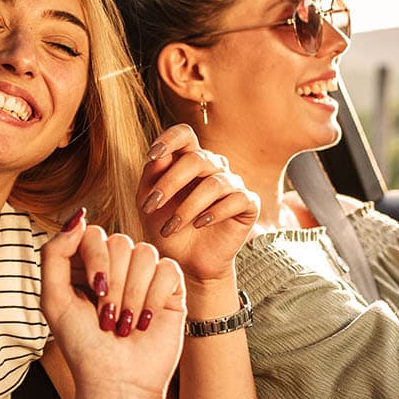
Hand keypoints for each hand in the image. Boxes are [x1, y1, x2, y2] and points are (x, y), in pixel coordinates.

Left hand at [40, 210, 187, 398]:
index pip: (93, 233)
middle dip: (114, 284)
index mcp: (86, 265)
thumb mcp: (53, 299)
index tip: (94, 292)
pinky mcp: (170, 289)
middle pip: (120, 242)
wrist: (117, 381)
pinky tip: (147, 321)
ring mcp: (144, 276)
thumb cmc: (82, 345)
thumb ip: (55, 253)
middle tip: (109, 318)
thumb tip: (79, 216)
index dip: (96, 260)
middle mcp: (116, 266)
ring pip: (145, 254)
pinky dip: (155, 297)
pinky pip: (168, 269)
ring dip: (133, 295)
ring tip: (126, 324)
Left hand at [139, 124, 258, 283]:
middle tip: (151, 206)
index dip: (170, 139)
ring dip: (188, 206)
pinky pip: (237, 199)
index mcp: (189, 160)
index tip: (153, 155)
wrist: (186, 263)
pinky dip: (215, 212)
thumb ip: (151, 178)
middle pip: (197, 159)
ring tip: (171, 227)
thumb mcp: (150, 203)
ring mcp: (233, 184)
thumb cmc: (167, 230)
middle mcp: (214, 167)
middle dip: (170, 182)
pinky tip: (199, 224)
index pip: (185, 135)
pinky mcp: (249, 204)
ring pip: (215, 183)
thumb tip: (158, 156)